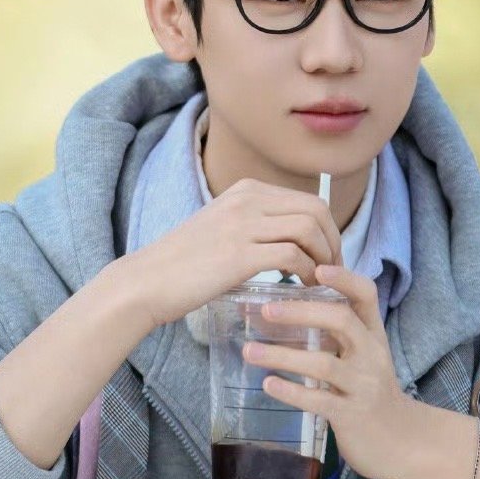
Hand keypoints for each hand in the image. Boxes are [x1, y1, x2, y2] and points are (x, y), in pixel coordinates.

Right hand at [124, 178, 343, 330]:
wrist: (146, 281)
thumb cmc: (183, 264)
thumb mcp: (222, 229)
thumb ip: (255, 226)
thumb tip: (292, 243)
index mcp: (246, 191)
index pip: (307, 200)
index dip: (328, 229)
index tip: (328, 256)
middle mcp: (247, 200)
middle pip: (316, 210)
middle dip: (333, 241)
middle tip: (332, 270)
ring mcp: (243, 224)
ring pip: (309, 229)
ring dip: (324, 257)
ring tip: (320, 281)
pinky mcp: (239, 253)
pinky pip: (293, 255)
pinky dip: (307, 272)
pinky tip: (302, 288)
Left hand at [240, 263, 413, 478]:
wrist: (398, 441)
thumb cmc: (368, 390)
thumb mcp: (361, 354)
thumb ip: (334, 331)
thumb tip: (280, 307)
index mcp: (373, 335)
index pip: (366, 295)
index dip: (345, 279)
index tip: (318, 269)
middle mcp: (371, 355)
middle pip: (342, 321)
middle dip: (302, 312)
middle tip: (266, 309)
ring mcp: (362, 386)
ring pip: (323, 365)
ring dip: (282, 356)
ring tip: (249, 351)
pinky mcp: (351, 415)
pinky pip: (319, 401)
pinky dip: (291, 392)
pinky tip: (267, 384)